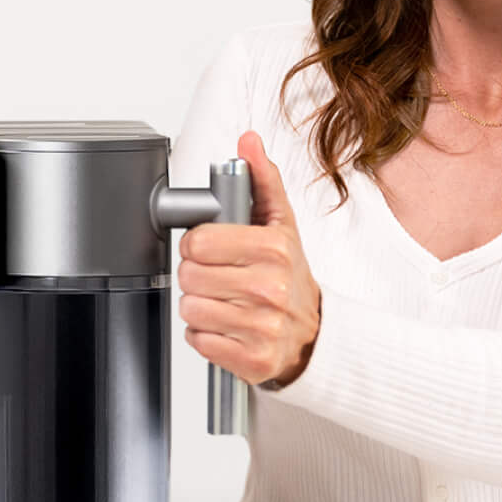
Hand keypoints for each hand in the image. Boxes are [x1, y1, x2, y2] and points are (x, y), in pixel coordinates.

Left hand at [180, 131, 321, 388]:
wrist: (312, 333)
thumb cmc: (289, 276)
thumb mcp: (280, 225)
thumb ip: (261, 181)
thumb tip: (248, 141)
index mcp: (274, 249)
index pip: (198, 242)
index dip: (198, 246)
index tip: (214, 250)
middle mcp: (270, 288)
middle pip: (189, 276)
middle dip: (197, 276)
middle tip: (220, 277)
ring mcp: (262, 326)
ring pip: (190, 309)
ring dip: (199, 307)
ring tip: (225, 302)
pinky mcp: (252, 359)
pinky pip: (198, 341)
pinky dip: (206, 335)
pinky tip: (228, 326)